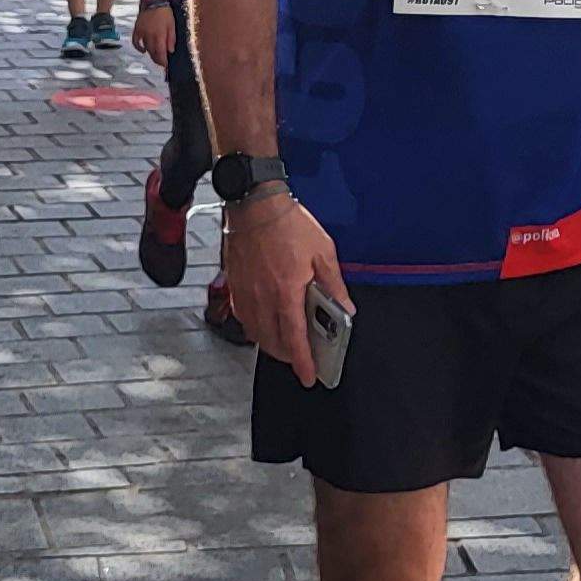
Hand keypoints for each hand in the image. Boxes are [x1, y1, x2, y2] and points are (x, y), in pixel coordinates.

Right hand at [132, 1, 177, 64]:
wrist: (153, 0)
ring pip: (145, 48)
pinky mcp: (136, 29)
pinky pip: (135, 42)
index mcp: (159, 35)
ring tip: (155, 57)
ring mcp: (142, 33)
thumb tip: (170, 51)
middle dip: (157, 59)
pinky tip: (143, 50)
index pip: (160, 53)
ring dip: (150, 54)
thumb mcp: (172, 25)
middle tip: (162, 63)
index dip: (163, 61)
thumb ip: (171, 39)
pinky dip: (138, 47)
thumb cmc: (165, 12)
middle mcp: (149, 36)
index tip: (166, 66)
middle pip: (152, 52)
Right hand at [222, 189, 347, 385]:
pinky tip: (265, 323)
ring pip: (256, 333)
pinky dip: (256, 328)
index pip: (295, 337)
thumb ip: (334, 284)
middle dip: (288, 356)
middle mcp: (263, 297)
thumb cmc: (288, 223)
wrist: (255, 204)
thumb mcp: (323, 252)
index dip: (302, 361)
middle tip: (302, 359)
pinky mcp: (235, 286)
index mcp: (287, 291)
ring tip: (287, 344)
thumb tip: (345, 307)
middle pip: (273, 342)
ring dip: (271, 344)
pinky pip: (244, 318)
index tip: (309, 376)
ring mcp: (245, 293)